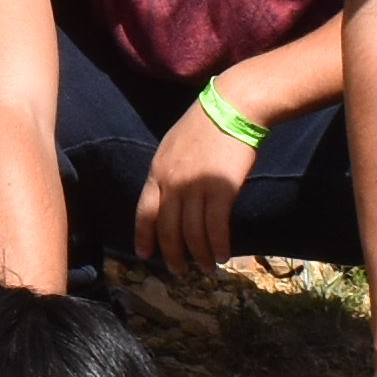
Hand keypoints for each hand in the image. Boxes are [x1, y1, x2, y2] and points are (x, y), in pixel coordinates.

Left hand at [137, 103, 251, 273]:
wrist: (232, 106)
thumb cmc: (206, 122)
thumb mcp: (174, 145)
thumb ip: (168, 171)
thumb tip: (170, 195)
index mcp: (157, 171)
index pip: (145, 212)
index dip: (144, 236)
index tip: (145, 254)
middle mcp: (173, 183)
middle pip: (167, 228)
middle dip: (172, 254)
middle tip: (179, 270)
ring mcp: (196, 187)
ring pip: (192, 232)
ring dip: (199, 254)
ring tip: (206, 267)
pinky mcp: (222, 190)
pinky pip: (216, 227)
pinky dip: (218, 245)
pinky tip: (222, 255)